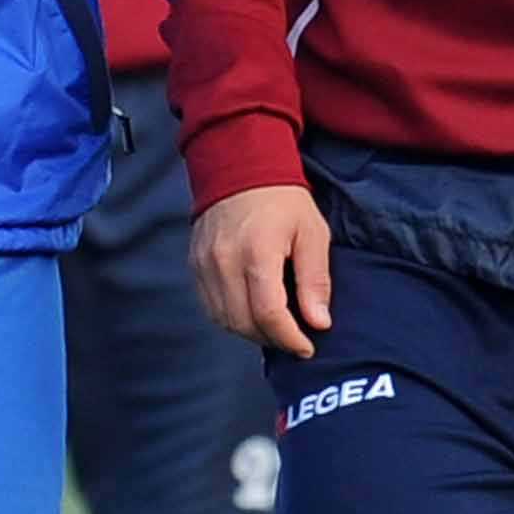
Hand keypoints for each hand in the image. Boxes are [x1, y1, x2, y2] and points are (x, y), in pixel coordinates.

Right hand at [192, 184, 333, 357]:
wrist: (240, 167)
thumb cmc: (284, 201)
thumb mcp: (313, 233)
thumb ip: (315, 280)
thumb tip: (319, 322)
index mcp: (258, 252)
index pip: (269, 313)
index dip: (290, 338)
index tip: (308, 347)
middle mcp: (224, 261)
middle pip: (244, 323)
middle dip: (273, 339)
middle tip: (295, 340)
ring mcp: (204, 264)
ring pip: (224, 320)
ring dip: (251, 332)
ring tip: (276, 328)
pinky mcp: (194, 265)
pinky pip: (211, 307)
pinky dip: (232, 319)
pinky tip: (252, 313)